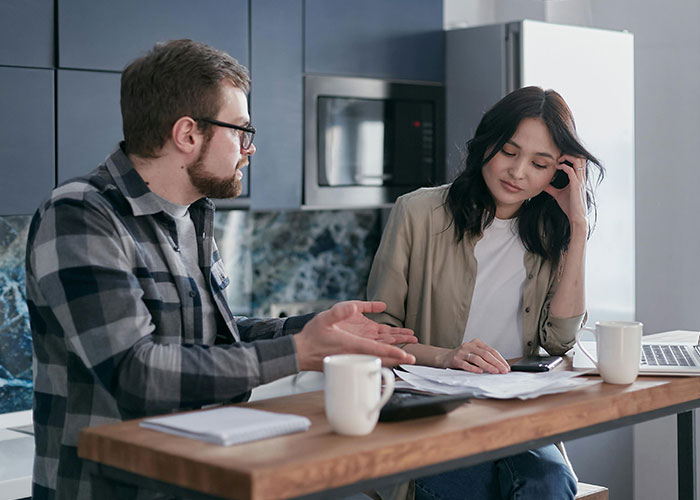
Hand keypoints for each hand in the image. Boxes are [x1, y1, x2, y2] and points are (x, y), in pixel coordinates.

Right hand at [293, 301, 416, 370]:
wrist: (301, 352)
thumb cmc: (312, 336)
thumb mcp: (325, 318)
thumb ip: (340, 312)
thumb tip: (355, 305)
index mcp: (352, 345)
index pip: (378, 350)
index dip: (394, 353)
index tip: (407, 357)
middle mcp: (356, 352)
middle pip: (382, 357)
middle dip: (398, 357)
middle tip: (414, 358)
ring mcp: (355, 355)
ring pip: (378, 356)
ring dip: (393, 353)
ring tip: (407, 348)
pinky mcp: (352, 356)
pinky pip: (372, 356)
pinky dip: (383, 354)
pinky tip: (391, 350)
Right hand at [436, 339, 509, 373]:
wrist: (445, 358)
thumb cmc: (463, 357)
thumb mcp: (474, 354)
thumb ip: (485, 358)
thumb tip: (500, 367)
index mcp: (476, 343)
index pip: (491, 350)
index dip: (500, 359)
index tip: (506, 367)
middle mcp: (469, 345)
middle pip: (486, 354)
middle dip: (496, 363)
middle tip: (504, 370)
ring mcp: (462, 352)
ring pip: (477, 359)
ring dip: (488, 366)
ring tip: (495, 372)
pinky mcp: (455, 359)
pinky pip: (466, 364)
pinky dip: (474, 368)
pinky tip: (480, 372)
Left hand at [543, 155, 587, 230]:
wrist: (576, 217)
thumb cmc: (569, 206)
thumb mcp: (558, 194)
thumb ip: (551, 188)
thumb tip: (542, 184)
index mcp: (579, 178)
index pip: (578, 161)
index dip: (570, 156)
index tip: (558, 157)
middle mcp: (581, 178)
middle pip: (581, 158)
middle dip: (570, 153)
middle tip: (558, 155)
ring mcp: (580, 181)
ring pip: (579, 161)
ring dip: (568, 157)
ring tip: (558, 159)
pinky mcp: (576, 186)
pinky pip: (572, 171)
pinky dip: (564, 166)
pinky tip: (558, 167)